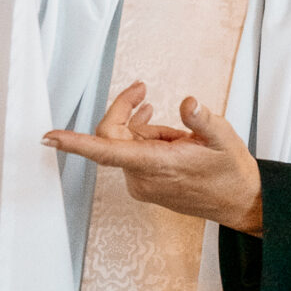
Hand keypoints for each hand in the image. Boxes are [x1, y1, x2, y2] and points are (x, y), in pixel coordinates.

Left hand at [46, 84, 262, 233]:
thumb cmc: (230, 171)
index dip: (75, 143)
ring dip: (144, 129)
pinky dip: (145, 140)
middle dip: (124, 110)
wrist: (240, 201)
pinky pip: (132, 155)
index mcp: (156, 165)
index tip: (50, 137)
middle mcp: (142, 178)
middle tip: (142, 89)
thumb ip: (202, 120)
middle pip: (112, 136)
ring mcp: (142, 184)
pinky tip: (168, 139)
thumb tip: (188, 103)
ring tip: (177, 131)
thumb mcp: (223, 138)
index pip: (106, 151)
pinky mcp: (145, 186)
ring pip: (124, 144)